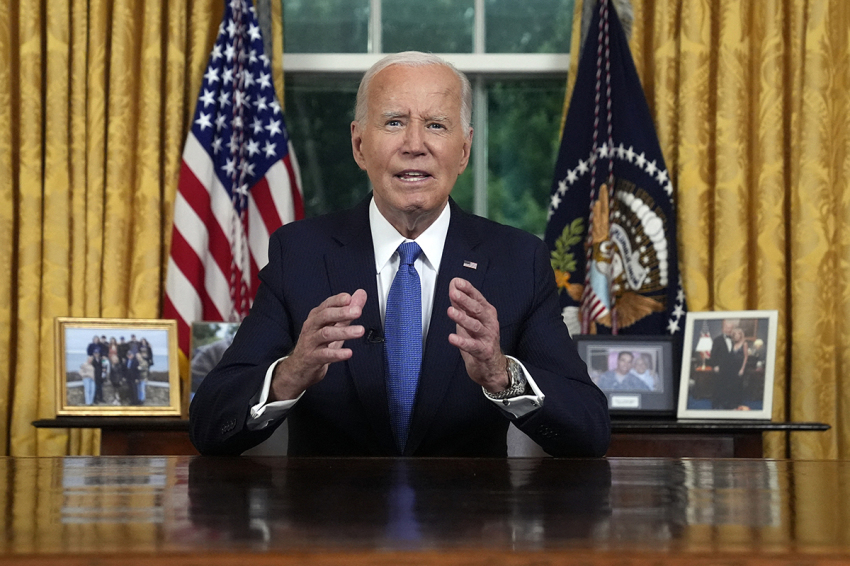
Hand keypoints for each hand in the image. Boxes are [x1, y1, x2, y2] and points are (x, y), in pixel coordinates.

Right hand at [270, 289, 366, 400]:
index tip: (350, 298)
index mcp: (317, 317)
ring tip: (360, 331)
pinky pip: (324, 355)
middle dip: (341, 312)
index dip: (337, 301)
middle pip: (325, 316)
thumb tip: (361, 294)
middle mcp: (311, 327)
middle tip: (358, 311)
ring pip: (325, 334)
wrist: (299, 368)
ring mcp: (310, 342)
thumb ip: (348, 311)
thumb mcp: (333, 326)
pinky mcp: (311, 358)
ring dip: (344, 332)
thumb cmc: (318, 344)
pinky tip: (349, 353)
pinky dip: (337, 354)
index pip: (327, 305)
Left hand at [446, 278, 508, 392]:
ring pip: (475, 326)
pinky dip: (462, 341)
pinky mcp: (484, 351)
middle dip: (465, 300)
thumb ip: (462, 304)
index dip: (468, 290)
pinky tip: (452, 338)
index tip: (457, 282)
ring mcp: (488, 337)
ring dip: (462, 318)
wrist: (491, 367)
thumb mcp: (470, 320)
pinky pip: (472, 346)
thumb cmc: (480, 340)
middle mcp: (490, 323)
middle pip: (477, 309)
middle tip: (454, 293)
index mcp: (487, 313)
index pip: (477, 298)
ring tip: (450, 311)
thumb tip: (453, 286)